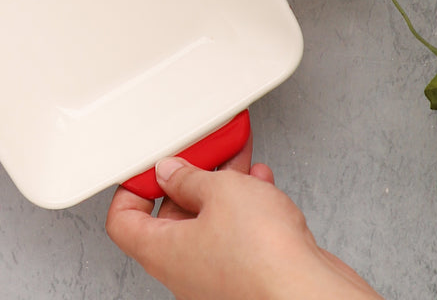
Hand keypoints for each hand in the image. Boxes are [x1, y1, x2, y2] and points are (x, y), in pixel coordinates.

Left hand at [106, 141, 383, 299]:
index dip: (133, 188)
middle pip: (171, 215)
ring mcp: (218, 275)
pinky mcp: (250, 275)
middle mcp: (185, 269)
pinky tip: (259, 183)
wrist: (313, 294)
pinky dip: (247, 205)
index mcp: (162, 252)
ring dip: (222, 185)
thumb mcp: (219, 191)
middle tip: (201, 151)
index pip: (124, 220)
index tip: (149, 166)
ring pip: (210, 220)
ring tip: (235, 158)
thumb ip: (189, 176)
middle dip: (189, 176)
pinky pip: (239, 232)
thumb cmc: (264, 259)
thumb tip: (171, 171)